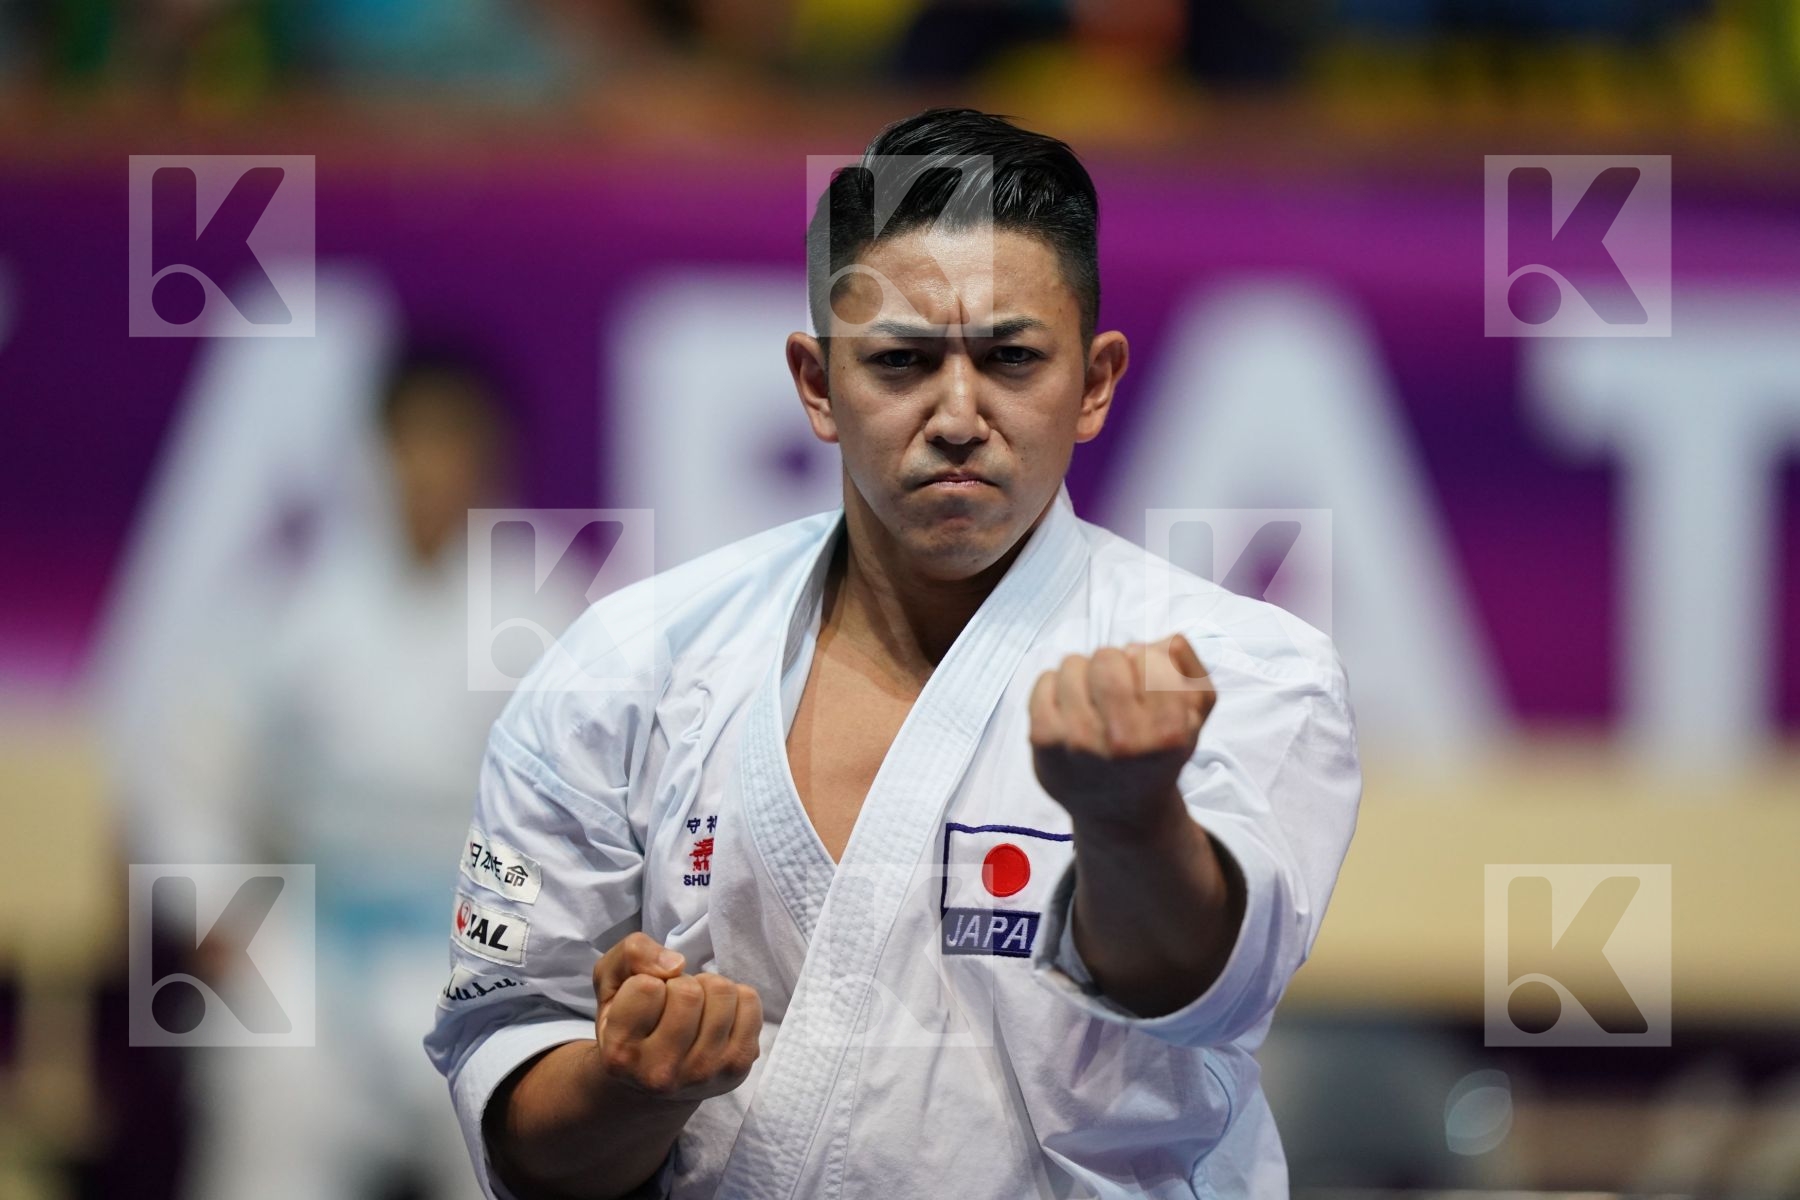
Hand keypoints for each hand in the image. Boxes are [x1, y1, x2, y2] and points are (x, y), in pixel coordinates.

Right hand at [589, 932, 761, 1102]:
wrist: (651, 1082)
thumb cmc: (630, 1022)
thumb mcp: (611, 982)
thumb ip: (631, 954)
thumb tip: (675, 964)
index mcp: (621, 1055)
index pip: (647, 987)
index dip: (647, 980)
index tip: (644, 1002)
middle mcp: (661, 1074)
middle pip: (688, 991)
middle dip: (680, 983)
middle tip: (670, 1004)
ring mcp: (704, 1074)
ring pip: (721, 992)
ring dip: (707, 987)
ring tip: (693, 1009)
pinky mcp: (737, 1066)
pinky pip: (749, 1001)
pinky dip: (734, 996)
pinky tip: (715, 1016)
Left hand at [1029, 634, 1215, 828]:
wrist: (1121, 811)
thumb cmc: (1157, 755)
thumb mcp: (1194, 718)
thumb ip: (1190, 670)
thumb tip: (1164, 641)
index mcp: (1167, 734)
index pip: (1148, 657)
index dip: (1145, 661)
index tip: (1143, 683)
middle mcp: (1122, 741)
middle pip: (1107, 657)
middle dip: (1112, 663)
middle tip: (1115, 688)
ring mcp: (1078, 742)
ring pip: (1072, 663)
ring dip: (1083, 673)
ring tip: (1092, 700)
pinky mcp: (1043, 741)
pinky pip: (1044, 680)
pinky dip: (1055, 685)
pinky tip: (1069, 710)